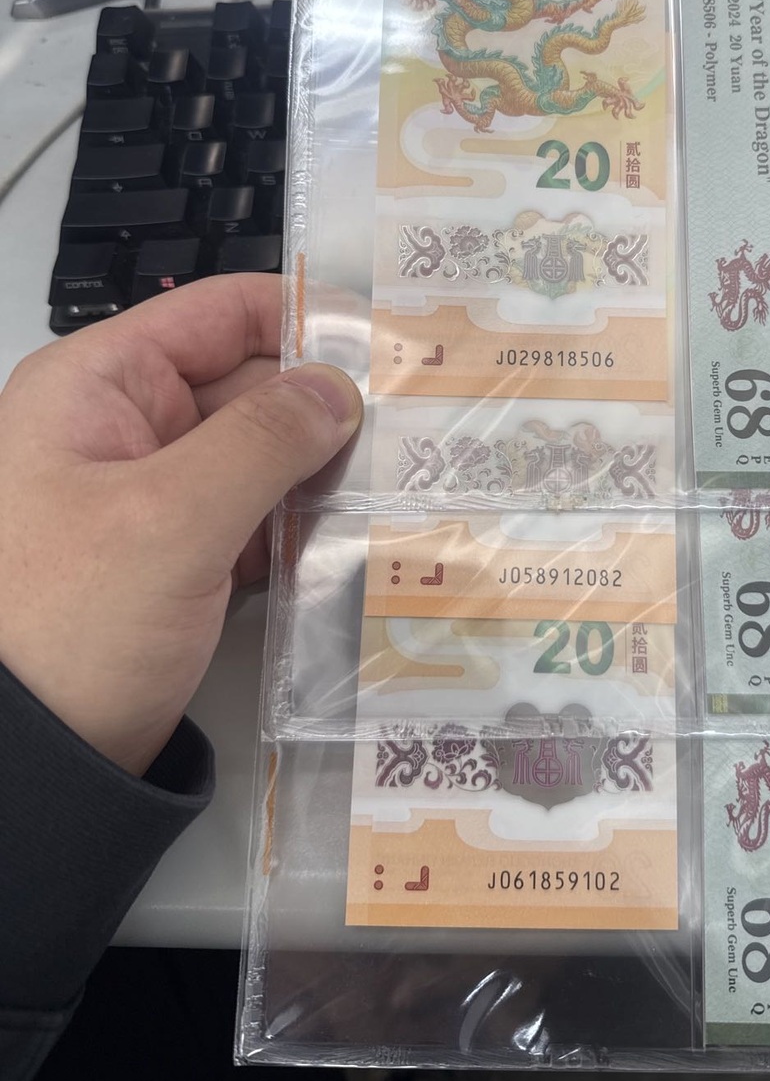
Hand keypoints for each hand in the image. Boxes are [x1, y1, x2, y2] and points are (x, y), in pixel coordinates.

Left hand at [0, 275, 360, 776]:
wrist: (28, 767)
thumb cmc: (63, 626)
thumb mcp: (169, 518)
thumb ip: (264, 440)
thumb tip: (339, 389)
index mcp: (99, 387)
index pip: (218, 314)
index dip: (304, 318)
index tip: (387, 343)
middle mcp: (124, 428)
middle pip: (249, 384)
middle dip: (326, 406)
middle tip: (418, 427)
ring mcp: (151, 497)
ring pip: (259, 456)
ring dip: (322, 472)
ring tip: (403, 480)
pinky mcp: (176, 558)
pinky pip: (253, 518)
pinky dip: (301, 527)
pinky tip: (359, 538)